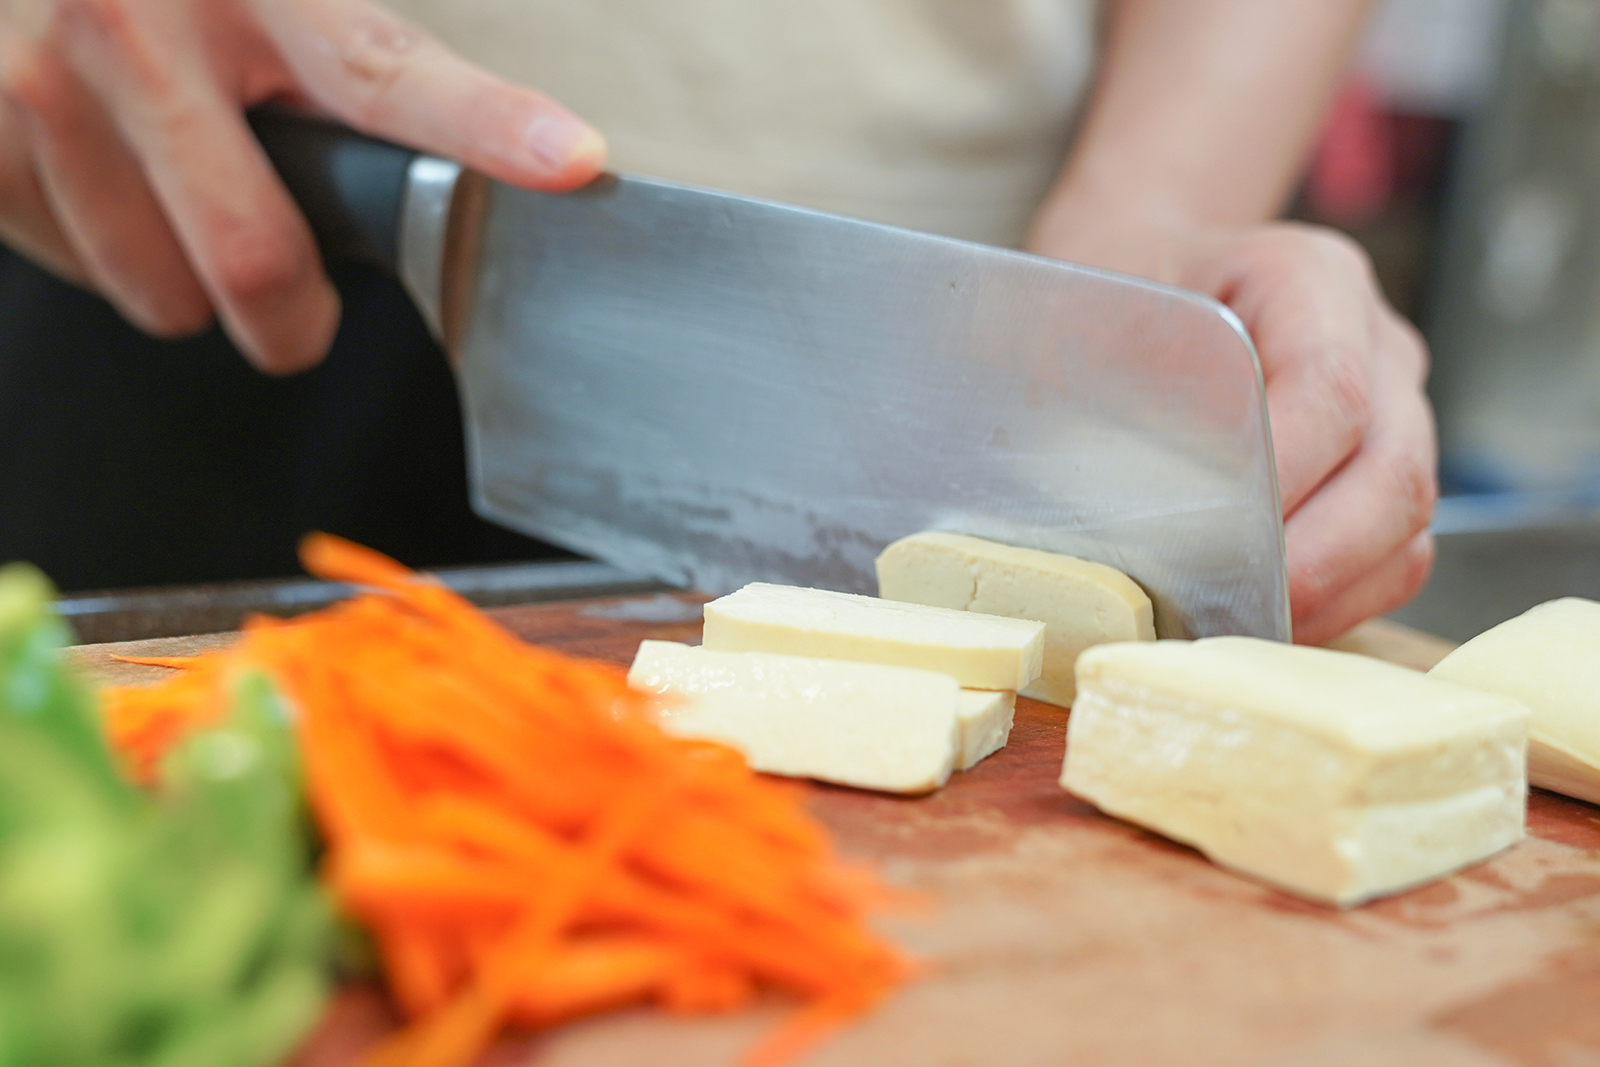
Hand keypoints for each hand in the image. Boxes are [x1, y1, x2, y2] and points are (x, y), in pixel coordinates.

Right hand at [0, 0, 604, 372]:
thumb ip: (345, 67)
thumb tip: (504, 161)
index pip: (388, 76)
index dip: (488, 127)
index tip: (569, 162)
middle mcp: (136, 24)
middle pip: (254, 261)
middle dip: (294, 322)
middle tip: (300, 305)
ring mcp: (42, 84)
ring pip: (163, 296)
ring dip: (187, 284)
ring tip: (172, 195)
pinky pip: (79, 277)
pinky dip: (105, 259)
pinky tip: (101, 181)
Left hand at [1029, 222, 1436, 643]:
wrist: (1145, 269)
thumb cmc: (1117, 291)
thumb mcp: (1097, 311)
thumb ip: (1121, 388)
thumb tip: (1125, 503)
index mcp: (1310, 279)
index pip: (1333, 387)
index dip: (1288, 475)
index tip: (1217, 538)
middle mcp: (1375, 342)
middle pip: (1395, 469)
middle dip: (1316, 559)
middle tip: (1231, 610)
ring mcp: (1398, 407)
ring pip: (1407, 522)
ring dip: (1331, 590)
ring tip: (1240, 623)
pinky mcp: (1387, 468)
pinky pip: (1396, 553)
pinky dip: (1341, 598)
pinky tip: (1265, 618)